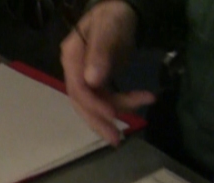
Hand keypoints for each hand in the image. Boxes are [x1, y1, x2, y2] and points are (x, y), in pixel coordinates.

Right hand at [60, 0, 154, 144]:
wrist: (123, 11)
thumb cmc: (115, 17)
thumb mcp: (109, 28)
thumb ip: (100, 52)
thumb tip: (92, 80)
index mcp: (71, 57)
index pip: (77, 88)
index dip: (93, 104)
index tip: (113, 113)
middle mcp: (74, 70)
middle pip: (82, 102)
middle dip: (99, 121)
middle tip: (116, 139)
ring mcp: (84, 76)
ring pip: (94, 104)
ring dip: (115, 114)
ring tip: (135, 120)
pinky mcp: (96, 81)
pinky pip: (105, 98)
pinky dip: (122, 103)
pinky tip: (142, 99)